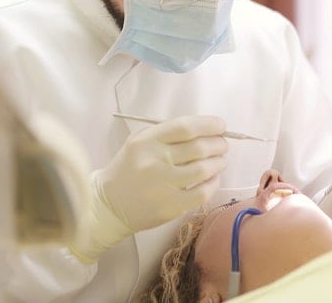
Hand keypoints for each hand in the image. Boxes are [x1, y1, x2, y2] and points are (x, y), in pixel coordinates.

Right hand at [95, 115, 227, 231]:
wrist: (108, 204)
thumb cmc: (128, 167)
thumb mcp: (139, 141)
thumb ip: (167, 133)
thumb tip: (204, 130)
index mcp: (148, 141)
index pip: (185, 127)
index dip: (209, 124)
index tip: (221, 125)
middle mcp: (156, 161)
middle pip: (199, 147)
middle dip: (218, 144)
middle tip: (223, 144)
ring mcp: (163, 185)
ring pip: (204, 169)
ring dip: (219, 162)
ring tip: (221, 160)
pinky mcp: (170, 207)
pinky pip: (202, 192)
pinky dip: (213, 183)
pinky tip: (213, 178)